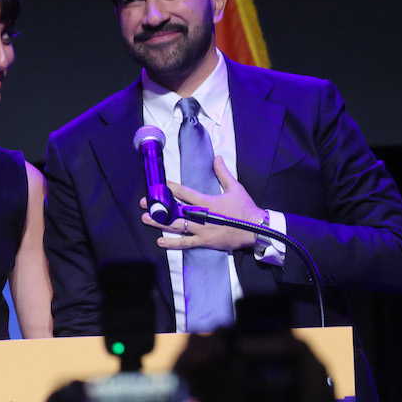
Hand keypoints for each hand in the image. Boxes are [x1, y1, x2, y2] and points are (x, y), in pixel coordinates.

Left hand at [140, 156, 265, 251]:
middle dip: (158, 206)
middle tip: (144, 203)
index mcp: (207, 201)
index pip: (184, 192)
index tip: (157, 185)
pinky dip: (172, 243)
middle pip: (175, 210)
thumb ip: (223, 173)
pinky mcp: (205, 242)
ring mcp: (202, 230)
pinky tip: (160, 241)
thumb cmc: (245, 209)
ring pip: (176, 226)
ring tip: (146, 219)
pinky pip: (185, 243)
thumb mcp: (235, 188)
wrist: (256, 229)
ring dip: (160, 223)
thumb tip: (217, 158)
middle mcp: (201, 215)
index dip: (169, 188)